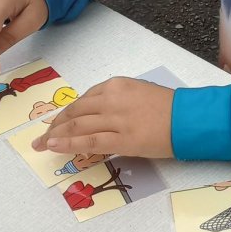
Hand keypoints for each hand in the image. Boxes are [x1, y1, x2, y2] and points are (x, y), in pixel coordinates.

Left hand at [31, 77, 173, 159]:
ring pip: (77, 126)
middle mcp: (111, 99)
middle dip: (55, 124)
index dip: (67, 112)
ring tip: (42, 144)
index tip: (57, 121)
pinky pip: (89, 142)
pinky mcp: (122, 139)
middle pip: (76, 112)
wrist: (188, 118)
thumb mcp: (139, 92)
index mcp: (116, 85)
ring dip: (56, 135)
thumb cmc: (169, 106)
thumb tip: (98, 114)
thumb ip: (117, 100)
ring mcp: (115, 120)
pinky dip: (68, 144)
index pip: (84, 99)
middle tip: (42, 135)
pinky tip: (55, 146)